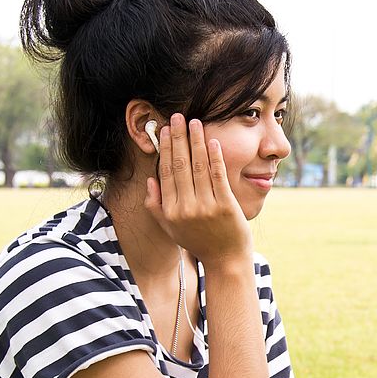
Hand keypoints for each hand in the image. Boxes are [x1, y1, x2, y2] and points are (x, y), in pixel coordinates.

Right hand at [144, 113, 251, 265]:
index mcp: (169, 211)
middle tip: (178, 117)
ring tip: (195, 122)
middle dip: (178, 138)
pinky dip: (214, 157)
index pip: (166, 172)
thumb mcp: (171, 229)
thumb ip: (156, 206)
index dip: (166, 149)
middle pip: (180, 165)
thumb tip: (150, 180)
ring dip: (196, 141)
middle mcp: (185, 209)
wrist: (226, 260)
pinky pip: (217, 176)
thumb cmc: (198, 242)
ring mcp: (205, 207)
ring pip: (198, 167)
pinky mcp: (225, 206)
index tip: (165, 131)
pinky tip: (212, 142)